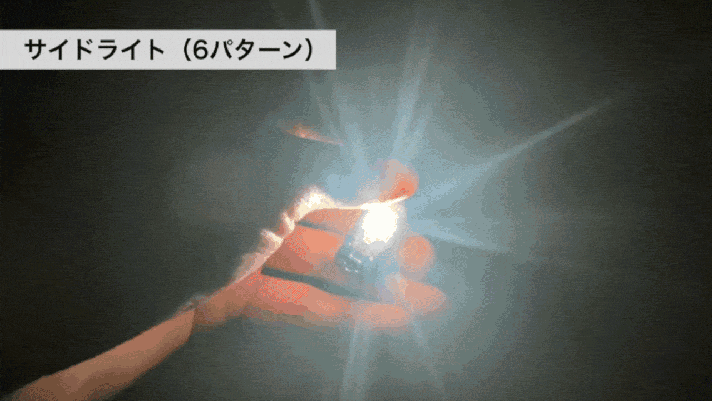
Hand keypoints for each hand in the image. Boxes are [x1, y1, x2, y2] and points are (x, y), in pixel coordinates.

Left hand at [194, 160, 447, 332]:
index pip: (326, 160)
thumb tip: (399, 178)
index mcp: (259, 159)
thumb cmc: (206, 216)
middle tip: (427, 256)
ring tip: (425, 295)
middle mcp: (252, 199)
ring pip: (319, 265)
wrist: (119, 284)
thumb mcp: (283, 191)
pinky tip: (388, 318)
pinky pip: (297, 299)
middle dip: (381, 239)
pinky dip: (342, 309)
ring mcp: (243, 249)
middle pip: (329, 218)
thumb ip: (345, 183)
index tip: (410, 190)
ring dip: (372, 281)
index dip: (370, 176)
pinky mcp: (236, 292)